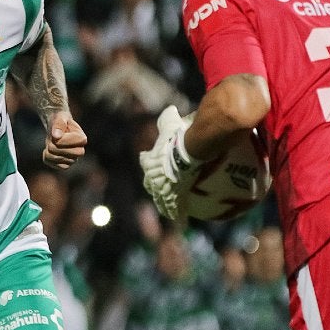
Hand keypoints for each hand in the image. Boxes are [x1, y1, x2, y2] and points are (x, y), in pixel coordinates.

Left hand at [43, 113, 86, 169]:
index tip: (56, 134)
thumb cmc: (59, 121)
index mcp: (82, 139)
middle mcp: (80, 151)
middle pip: (67, 155)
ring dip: (49, 151)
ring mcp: (73, 159)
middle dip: (54, 147)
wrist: (56, 128)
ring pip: (59, 160)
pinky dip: (47, 158)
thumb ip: (59, 125)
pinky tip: (48, 151)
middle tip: (52, 140)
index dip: (61, 140)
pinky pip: (54, 165)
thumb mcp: (59, 118)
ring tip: (50, 143)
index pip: (72, 144)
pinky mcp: (65, 165)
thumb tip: (56, 136)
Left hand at [139, 105, 197, 219]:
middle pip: (152, 184)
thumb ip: (167, 118)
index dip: (146, 160)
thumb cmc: (176, 138)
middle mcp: (154, 177)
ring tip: (167, 211)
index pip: (146, 160)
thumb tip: (171, 109)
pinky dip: (177, 212)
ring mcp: (164, 188)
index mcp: (150, 161)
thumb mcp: (170, 124)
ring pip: (162, 199)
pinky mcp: (175, 196)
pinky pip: (175, 207)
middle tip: (157, 190)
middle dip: (154, 186)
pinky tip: (180, 220)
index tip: (145, 158)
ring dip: (164, 204)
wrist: (184, 154)